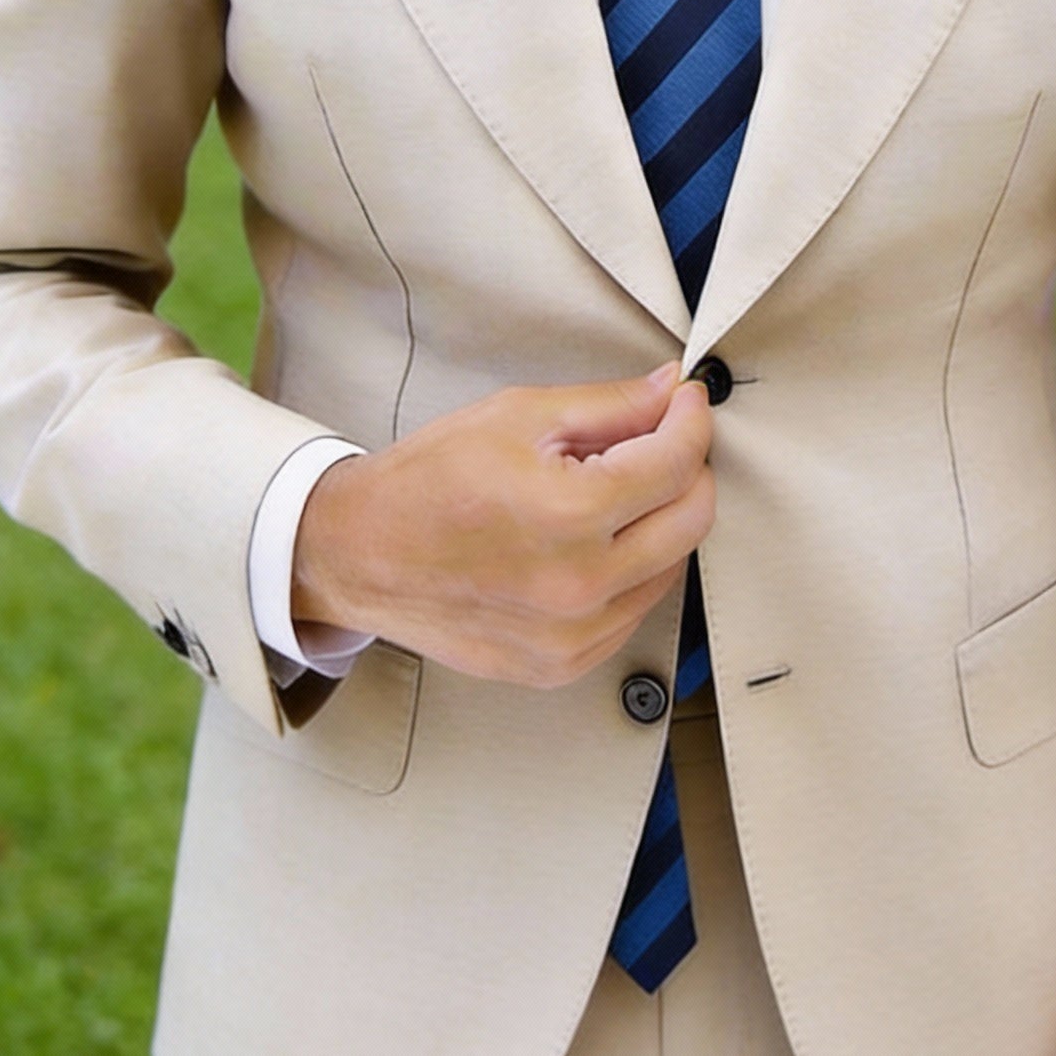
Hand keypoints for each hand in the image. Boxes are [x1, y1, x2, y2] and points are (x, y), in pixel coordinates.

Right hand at [289, 363, 714, 688]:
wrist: (362, 556)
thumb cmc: (429, 482)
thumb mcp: (517, 416)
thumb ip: (609, 406)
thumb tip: (672, 391)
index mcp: (570, 513)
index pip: (678, 463)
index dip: (691, 421)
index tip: (685, 403)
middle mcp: (580, 584)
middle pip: (693, 519)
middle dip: (687, 469)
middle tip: (658, 441)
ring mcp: (574, 636)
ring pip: (671, 568)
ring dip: (660, 522)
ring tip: (609, 494)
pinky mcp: (564, 664)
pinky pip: (633, 610)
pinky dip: (630, 570)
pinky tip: (590, 543)